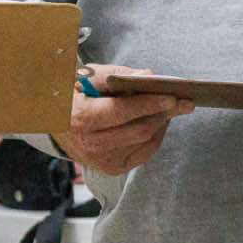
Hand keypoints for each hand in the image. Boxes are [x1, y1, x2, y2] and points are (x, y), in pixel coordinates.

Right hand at [53, 64, 193, 175]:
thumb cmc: (76, 95)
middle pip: (138, 129)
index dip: (148, 104)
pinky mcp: (112, 168)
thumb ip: (117, 74)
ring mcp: (102, 160)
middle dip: (164, 113)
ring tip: (172, 107)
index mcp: (81, 118)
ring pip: (144, 141)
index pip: (120, 112)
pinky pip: (144, 152)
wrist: (58, 124)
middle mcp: (91, 144)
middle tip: (184, 101)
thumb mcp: (88, 77)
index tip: (172, 96)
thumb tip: (148, 75)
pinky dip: (156, 135)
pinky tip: (159, 121)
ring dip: (162, 122)